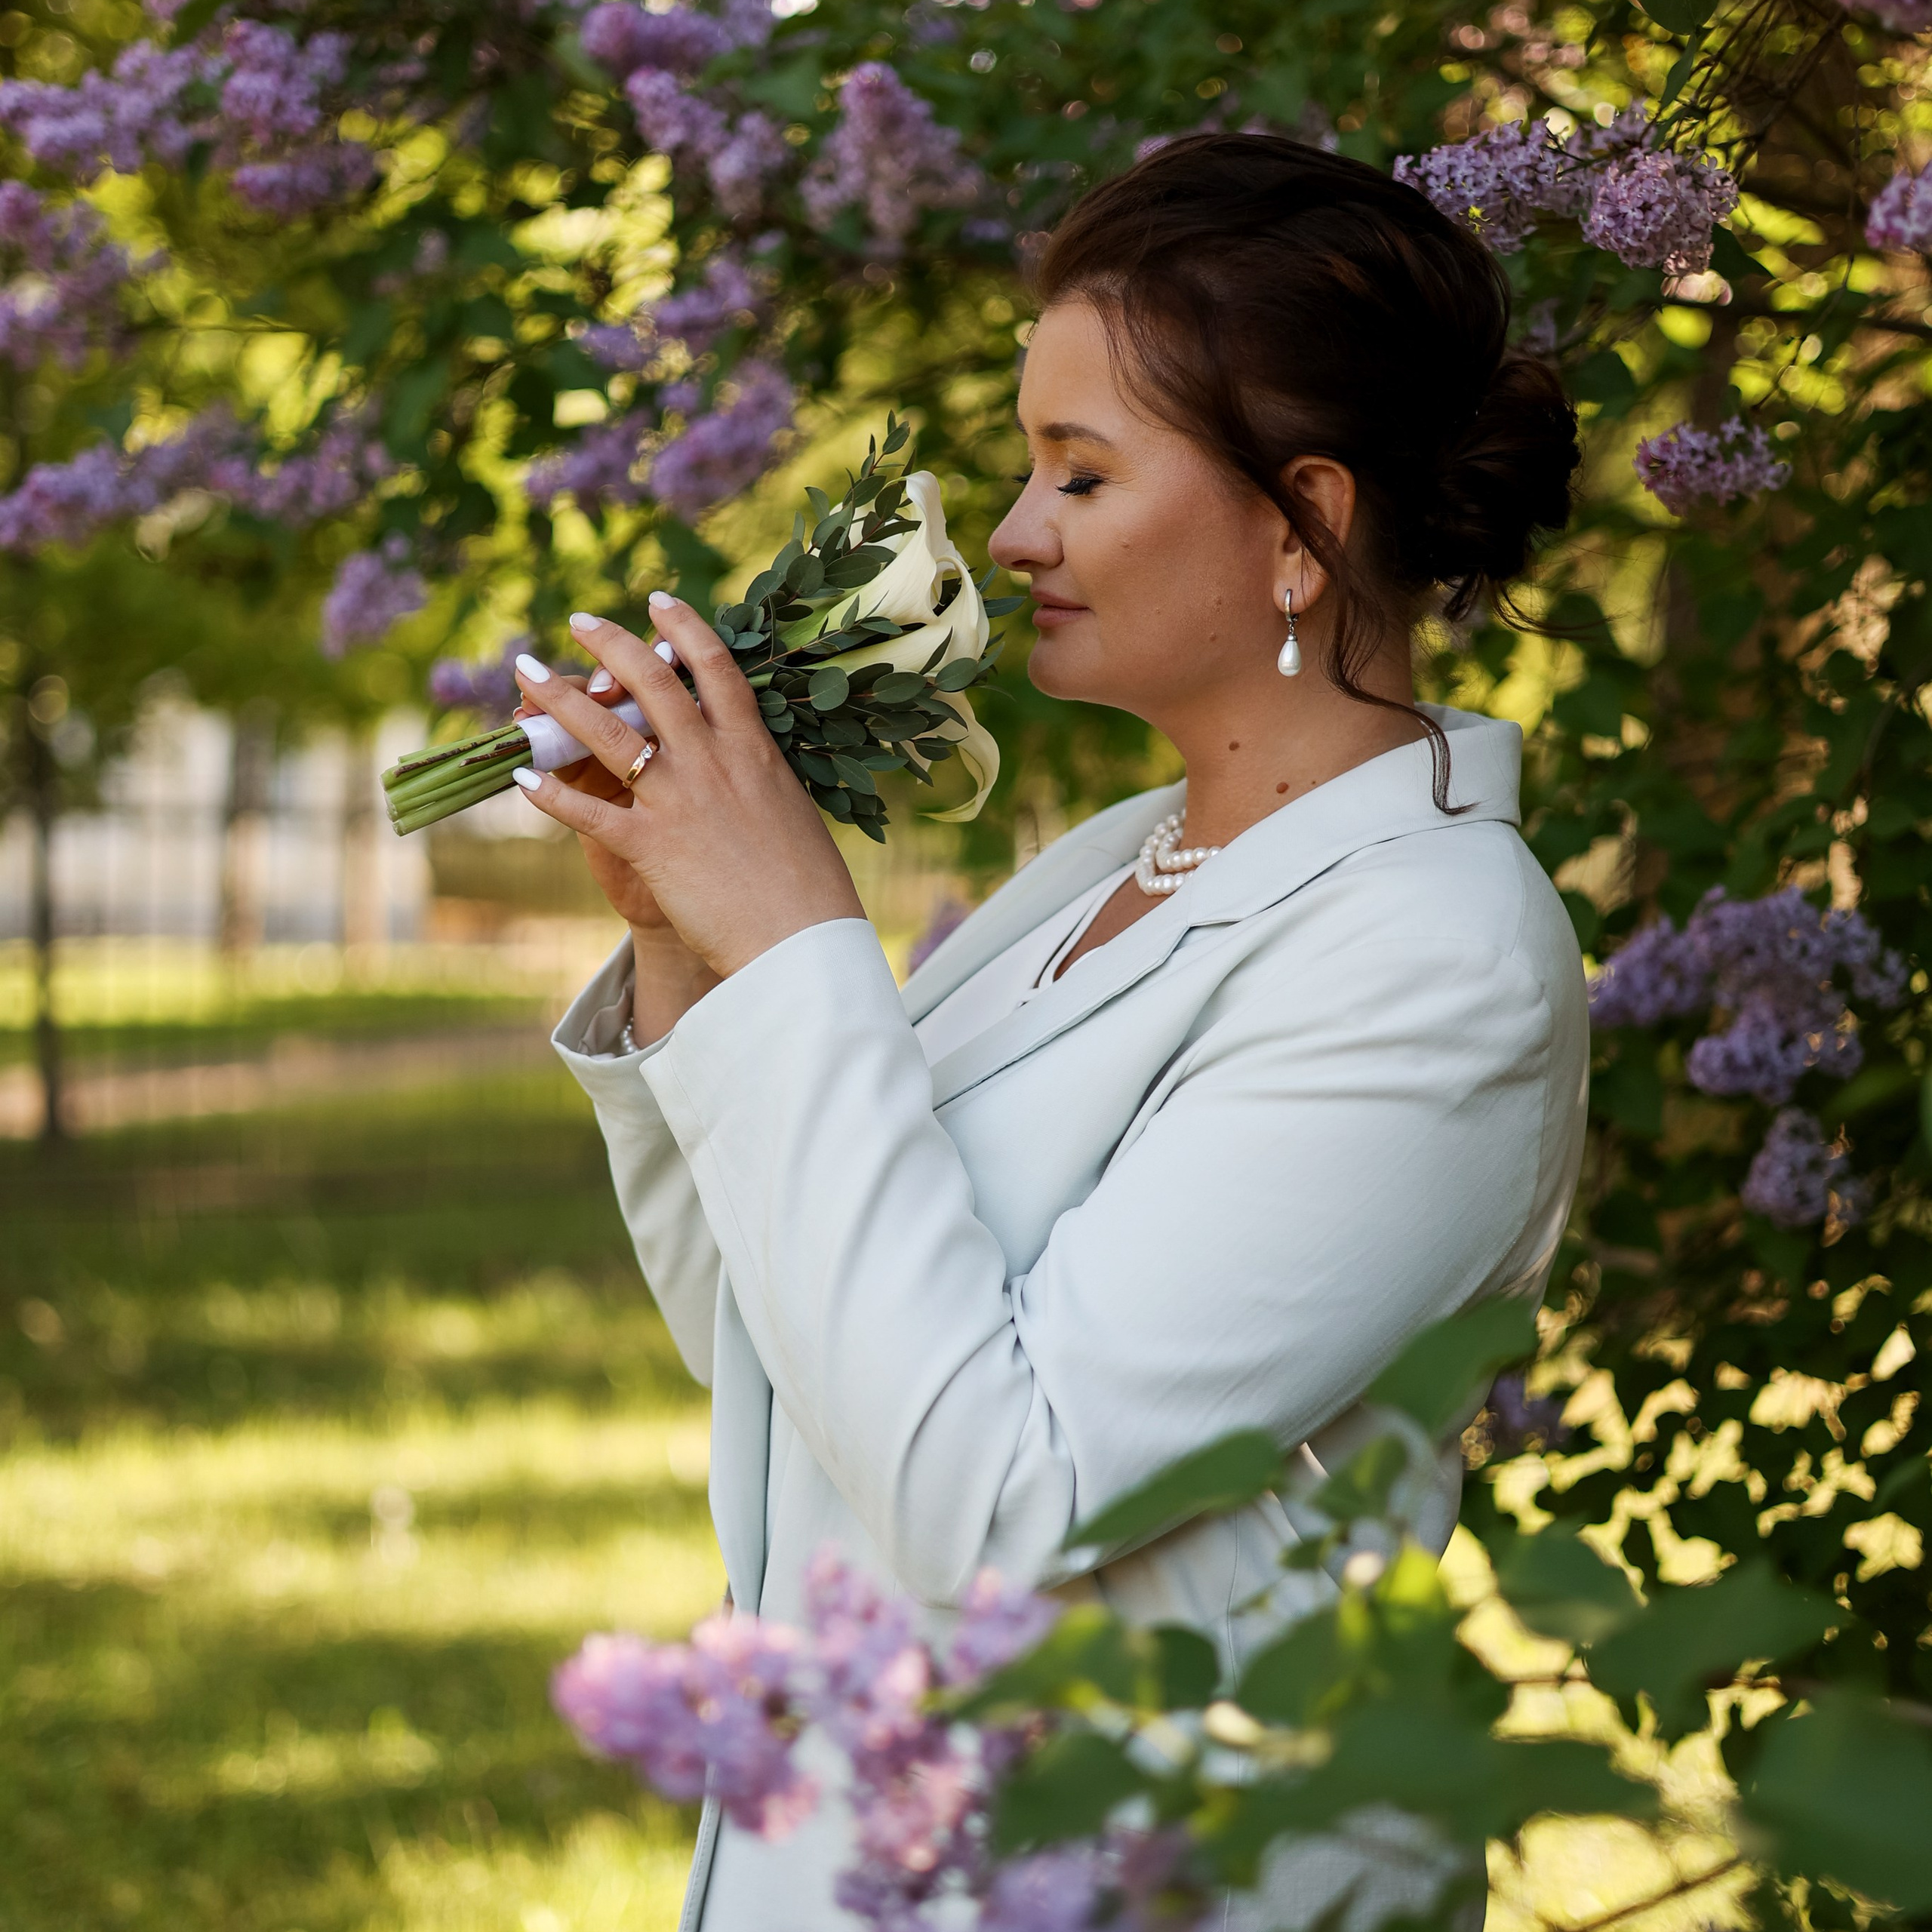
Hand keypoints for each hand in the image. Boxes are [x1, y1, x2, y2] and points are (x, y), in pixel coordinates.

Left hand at [510, 596, 865, 981]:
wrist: (801, 939)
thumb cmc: (807, 884)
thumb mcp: (788, 810)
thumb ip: (759, 778)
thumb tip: (752, 762)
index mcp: (752, 749)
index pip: (714, 668)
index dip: (683, 629)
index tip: (659, 603)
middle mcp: (711, 761)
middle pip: (650, 682)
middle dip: (609, 645)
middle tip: (580, 622)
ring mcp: (677, 800)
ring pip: (606, 732)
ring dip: (558, 699)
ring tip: (527, 673)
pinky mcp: (649, 845)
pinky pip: (585, 811)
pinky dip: (548, 794)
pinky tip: (521, 779)